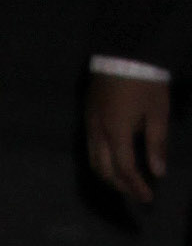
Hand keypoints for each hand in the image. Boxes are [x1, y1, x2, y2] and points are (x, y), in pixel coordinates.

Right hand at [85, 68, 169, 208]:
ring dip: (108, 175)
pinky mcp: (87, 115)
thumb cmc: (145, 79)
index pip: (124, 168)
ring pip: (93, 160)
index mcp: (117, 132)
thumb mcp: (158, 110)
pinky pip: (91, 147)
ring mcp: (89, 123)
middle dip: (120, 185)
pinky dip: (102, 160)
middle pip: (104, 170)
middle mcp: (98, 132)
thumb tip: (158, 172)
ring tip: (125, 180)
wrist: (124, 48)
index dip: (136, 186)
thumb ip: (157, 143)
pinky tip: (115, 159)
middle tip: (136, 191)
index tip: (148, 197)